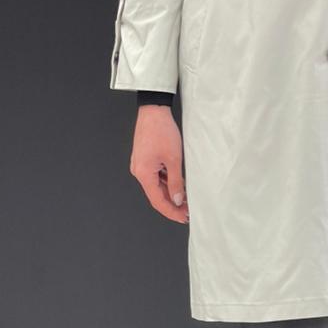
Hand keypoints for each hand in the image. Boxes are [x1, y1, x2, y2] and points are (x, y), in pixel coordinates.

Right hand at [130, 105, 188, 223]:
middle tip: (187, 211)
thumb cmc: (162, 131)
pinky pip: (156, 175)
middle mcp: (139, 172)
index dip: (171, 211)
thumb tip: (178, 200)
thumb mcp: (173, 158)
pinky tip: (179, 184)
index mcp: (143, 174)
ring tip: (186, 199)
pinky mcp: (145, 159)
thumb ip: (176, 181)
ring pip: (156, 185)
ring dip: (170, 193)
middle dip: (172, 204)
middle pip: (156, 194)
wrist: (153, 110)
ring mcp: (141, 165)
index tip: (183, 217)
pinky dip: (167, 182)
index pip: (158, 201)